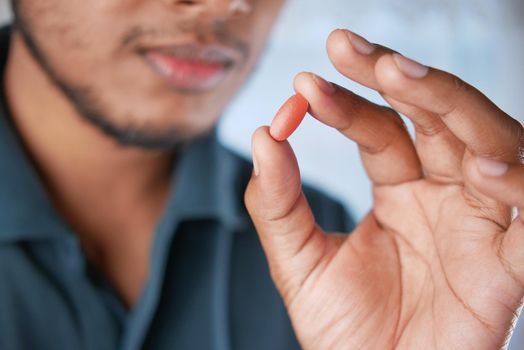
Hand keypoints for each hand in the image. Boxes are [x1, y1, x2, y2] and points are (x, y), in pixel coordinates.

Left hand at [244, 29, 523, 348]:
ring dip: (455, 108)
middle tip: (354, 49)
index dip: (347, 104)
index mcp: (400, 192)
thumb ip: (278, 202)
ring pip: (489, 144)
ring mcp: (479, 225)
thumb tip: (265, 134)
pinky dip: (519, 187)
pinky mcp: (508, 267)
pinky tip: (483, 164)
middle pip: (437, 118)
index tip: (305, 85)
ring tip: (403, 78)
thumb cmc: (344, 332)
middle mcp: (444, 197)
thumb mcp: (299, 261)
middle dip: (402, 79)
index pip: (380, 129)